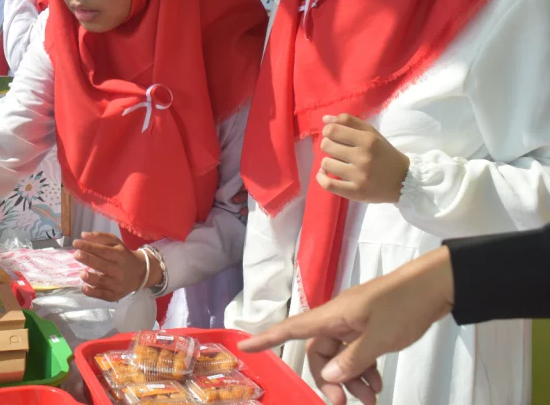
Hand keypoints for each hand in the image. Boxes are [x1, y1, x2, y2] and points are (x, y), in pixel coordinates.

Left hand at [72, 232, 157, 301]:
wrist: (140, 273)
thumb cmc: (123, 255)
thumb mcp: (115, 242)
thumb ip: (100, 237)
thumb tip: (83, 235)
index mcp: (119, 255)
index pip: (103, 250)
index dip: (89, 247)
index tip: (76, 243)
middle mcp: (119, 270)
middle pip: (102, 265)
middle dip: (88, 259)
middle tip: (76, 254)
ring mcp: (117, 284)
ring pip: (103, 282)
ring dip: (91, 278)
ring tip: (81, 273)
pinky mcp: (115, 295)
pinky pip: (103, 295)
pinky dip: (93, 292)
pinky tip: (84, 287)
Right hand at [237, 246, 454, 404]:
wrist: (435, 287)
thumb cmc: (404, 306)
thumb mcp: (379, 338)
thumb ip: (353, 359)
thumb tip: (328, 376)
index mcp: (333, 315)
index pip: (293, 328)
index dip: (268, 337)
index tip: (245, 346)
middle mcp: (338, 318)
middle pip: (319, 351)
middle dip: (328, 379)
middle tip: (344, 404)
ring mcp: (354, 322)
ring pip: (340, 355)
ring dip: (351, 379)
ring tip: (371, 400)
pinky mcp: (370, 327)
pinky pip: (356, 352)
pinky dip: (364, 369)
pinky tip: (377, 385)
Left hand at [316, 114, 409, 203]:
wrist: (404, 181)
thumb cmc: (384, 154)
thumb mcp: (372, 133)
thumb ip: (349, 122)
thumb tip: (325, 119)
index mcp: (368, 140)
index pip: (332, 130)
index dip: (328, 131)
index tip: (333, 135)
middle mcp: (363, 157)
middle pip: (326, 146)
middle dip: (328, 145)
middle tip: (337, 150)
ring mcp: (359, 176)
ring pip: (326, 164)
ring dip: (327, 162)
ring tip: (337, 163)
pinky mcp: (356, 192)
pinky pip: (328, 184)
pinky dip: (321, 178)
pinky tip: (325, 174)